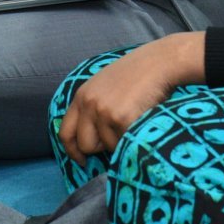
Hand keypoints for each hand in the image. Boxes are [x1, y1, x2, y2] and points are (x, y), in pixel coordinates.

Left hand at [58, 33, 205, 161]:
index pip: (65, 132)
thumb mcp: (104, 86)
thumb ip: (92, 107)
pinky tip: (139, 118)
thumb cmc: (136, 75)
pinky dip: (132, 136)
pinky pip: (124, 143)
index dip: (72, 151)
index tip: (81, 160)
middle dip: (101, 146)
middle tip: (116, 132)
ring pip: (108, 147)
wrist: (158, 63)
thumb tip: (89, 139)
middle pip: (85, 144)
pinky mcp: (121, 119)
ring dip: (120, 139)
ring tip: (132, 117)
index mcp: (82, 95)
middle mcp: (89, 104)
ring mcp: (104, 111)